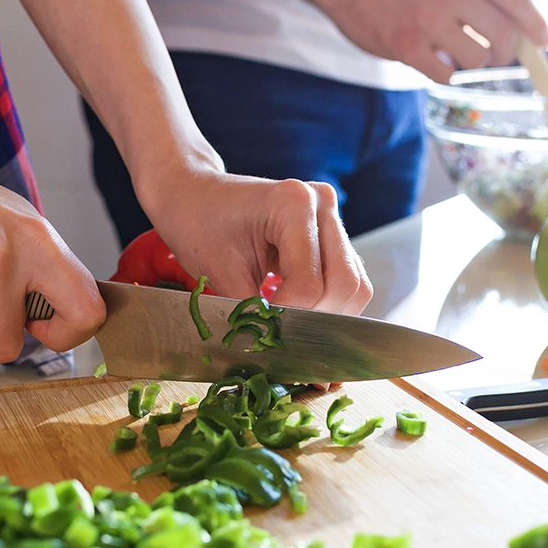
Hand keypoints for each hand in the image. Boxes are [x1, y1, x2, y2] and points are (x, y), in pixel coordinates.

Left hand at [137, 159, 371, 315]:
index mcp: (294, 203)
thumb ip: (253, 313)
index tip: (263, 330)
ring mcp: (331, 216)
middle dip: (315, 319)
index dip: (289, 317)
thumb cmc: (198, 224)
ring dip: (326, 313)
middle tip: (281, 332)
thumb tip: (275, 352)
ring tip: (288, 321)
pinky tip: (296, 308)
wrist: (193, 195)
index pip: (309, 284)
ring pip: (354, 285)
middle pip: (345, 285)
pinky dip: (327, 302)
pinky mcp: (332, 233)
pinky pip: (346, 279)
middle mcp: (321, 203)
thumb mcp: (218, 272)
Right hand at [314, 0, 547, 83]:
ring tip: (457, 55)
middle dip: (505, 52)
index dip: (536, 24)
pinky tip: (435, 62)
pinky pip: (445, 74)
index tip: (544, 41)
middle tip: (496, 55)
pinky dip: (445, 74)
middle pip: (502, 35)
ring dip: (472, 63)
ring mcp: (427, 20)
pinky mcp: (406, 46)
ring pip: (477, 59)